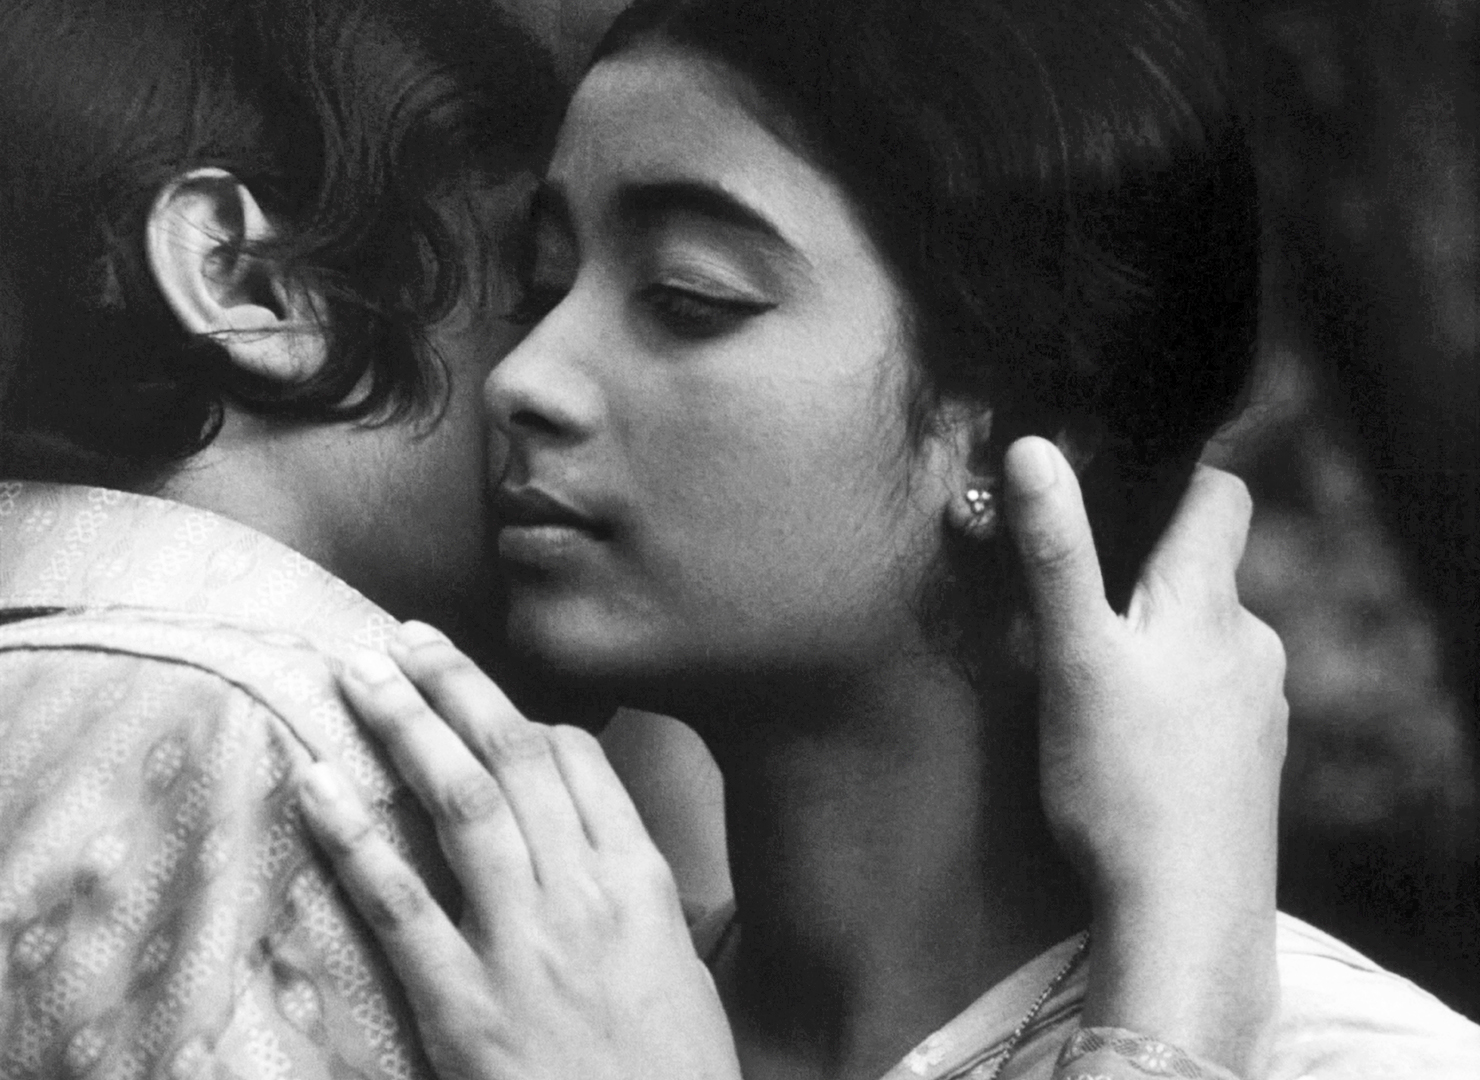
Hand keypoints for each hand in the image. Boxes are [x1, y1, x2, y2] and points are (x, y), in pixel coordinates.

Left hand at [297, 623, 740, 1079]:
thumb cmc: (676, 1075)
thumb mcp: (682, 966)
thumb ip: (637, 892)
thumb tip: (598, 843)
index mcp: (642, 880)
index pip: (579, 762)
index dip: (524, 717)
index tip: (483, 699)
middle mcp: (582, 892)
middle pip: (513, 757)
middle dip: (455, 685)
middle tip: (405, 636)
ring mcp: (522, 943)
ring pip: (460, 802)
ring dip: (406, 725)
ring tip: (361, 671)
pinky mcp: (463, 1003)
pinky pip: (400, 903)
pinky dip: (356, 838)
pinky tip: (320, 783)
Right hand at [1003, 437, 1286, 1075]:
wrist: (1185, 912)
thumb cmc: (1122, 781)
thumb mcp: (1072, 656)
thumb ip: (1055, 552)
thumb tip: (1034, 449)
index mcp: (1210, 602)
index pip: (1222, 496)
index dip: (1179, 476)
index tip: (1120, 488)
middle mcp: (1250, 644)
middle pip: (1205, 571)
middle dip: (1144, 573)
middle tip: (1071, 604)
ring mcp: (1259, 707)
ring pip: (1205, 640)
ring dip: (1157, 641)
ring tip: (1090, 681)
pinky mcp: (1250, 762)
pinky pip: (1211, 698)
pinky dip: (1173, 698)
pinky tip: (1128, 743)